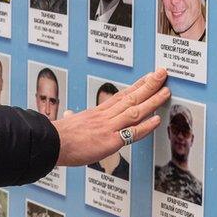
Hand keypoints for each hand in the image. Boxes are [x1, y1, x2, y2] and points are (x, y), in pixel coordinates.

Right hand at [52, 69, 169, 166]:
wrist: (51, 143)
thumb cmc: (58, 136)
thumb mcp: (69, 122)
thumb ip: (74, 118)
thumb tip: (70, 115)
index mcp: (97, 112)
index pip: (121, 95)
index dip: (137, 86)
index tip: (148, 77)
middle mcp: (105, 116)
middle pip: (131, 97)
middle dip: (149, 85)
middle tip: (162, 73)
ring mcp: (108, 127)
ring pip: (135, 111)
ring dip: (152, 101)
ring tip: (166, 92)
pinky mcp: (110, 141)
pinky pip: (131, 133)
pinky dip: (145, 126)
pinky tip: (157, 120)